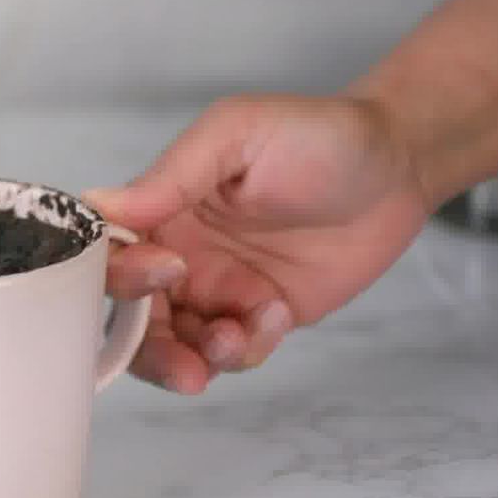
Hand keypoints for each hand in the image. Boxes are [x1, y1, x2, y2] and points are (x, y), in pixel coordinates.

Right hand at [85, 95, 429, 393]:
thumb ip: (171, 175)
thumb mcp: (237, 135)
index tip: (163, 272)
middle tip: (185, 362)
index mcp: (161, 207)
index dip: (120, 276)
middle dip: (150, 348)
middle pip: (131, 317)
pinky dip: (246, 350)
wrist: (398, 167)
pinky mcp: (257, 317)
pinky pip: (231, 354)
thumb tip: (99, 205)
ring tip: (236, 339)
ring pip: (176, 346)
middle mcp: (178, 253)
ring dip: (196, 358)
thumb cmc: (316, 135)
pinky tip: (278, 314)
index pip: (110, 253)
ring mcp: (217, 289)